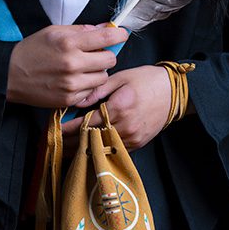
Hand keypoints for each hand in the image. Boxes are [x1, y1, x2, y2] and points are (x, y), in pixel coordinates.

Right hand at [6, 23, 127, 107]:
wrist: (9, 74)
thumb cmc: (32, 50)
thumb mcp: (54, 31)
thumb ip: (82, 30)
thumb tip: (105, 27)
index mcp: (69, 42)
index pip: (107, 37)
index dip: (119, 34)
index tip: (121, 34)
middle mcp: (73, 63)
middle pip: (110, 59)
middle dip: (106, 55)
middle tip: (95, 53)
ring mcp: (72, 84)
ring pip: (103, 77)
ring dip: (98, 72)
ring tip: (83, 68)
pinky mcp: (69, 99)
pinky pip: (91, 91)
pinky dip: (88, 85)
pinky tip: (75, 80)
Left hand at [62, 64, 192, 154]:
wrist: (173, 92)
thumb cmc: (146, 80)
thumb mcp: (120, 78)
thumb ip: (98, 89)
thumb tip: (77, 101)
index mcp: (119, 107)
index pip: (87, 123)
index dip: (68, 128)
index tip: (55, 128)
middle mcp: (125, 126)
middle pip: (91, 141)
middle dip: (71, 143)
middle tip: (55, 141)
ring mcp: (132, 138)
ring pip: (102, 150)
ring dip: (83, 150)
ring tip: (66, 149)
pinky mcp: (137, 144)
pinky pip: (114, 151)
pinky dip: (99, 151)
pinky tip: (87, 151)